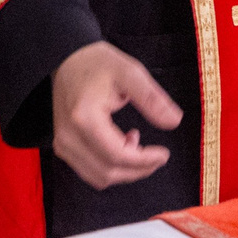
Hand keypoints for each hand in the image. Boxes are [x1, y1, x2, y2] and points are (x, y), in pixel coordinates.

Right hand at [50, 41, 183, 189]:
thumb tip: (174, 122)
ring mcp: (62, 144)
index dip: (144, 161)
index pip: (117, 155)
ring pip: (99, 177)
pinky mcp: (62, 148)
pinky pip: (90, 171)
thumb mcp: (130, 73)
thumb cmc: (98, 63)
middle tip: (157, 155)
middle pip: (108, 172)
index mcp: (84, 118)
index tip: (164, 153)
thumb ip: (152, 99)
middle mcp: (68, 137)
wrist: (68, 60)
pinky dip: (111, 167)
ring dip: (125, 170)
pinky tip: (122, 144)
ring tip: (136, 143)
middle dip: (138, 169)